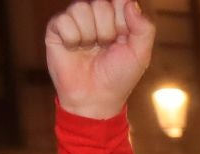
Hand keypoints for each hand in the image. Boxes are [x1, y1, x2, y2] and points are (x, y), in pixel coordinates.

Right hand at [45, 1, 154, 120]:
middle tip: (105, 48)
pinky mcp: (56, 28)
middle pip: (100, 4)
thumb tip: (129, 3)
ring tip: (90, 49)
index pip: (119, 1)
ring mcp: (75, 20)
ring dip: (90, 35)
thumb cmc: (119, 76)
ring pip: (81, 8)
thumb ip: (143, 28)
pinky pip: (64, 19)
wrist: (95, 98)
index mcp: (117, 19)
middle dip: (106, 31)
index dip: (121, 20)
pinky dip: (72, 38)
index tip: (122, 38)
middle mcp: (96, 16)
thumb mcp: (140, 54)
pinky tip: (74, 49)